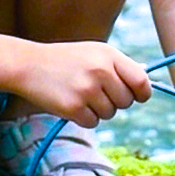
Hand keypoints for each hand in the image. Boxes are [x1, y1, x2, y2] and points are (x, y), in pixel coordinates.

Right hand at [21, 40, 153, 126]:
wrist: (29, 64)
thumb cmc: (67, 60)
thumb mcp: (94, 52)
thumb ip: (120, 67)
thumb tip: (145, 84)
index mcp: (109, 55)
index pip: (141, 82)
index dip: (142, 93)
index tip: (137, 96)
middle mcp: (101, 71)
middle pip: (126, 102)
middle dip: (115, 102)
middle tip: (96, 92)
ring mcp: (86, 90)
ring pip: (110, 114)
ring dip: (99, 110)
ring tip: (81, 94)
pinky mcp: (73, 107)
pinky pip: (93, 122)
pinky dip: (85, 118)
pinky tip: (72, 103)